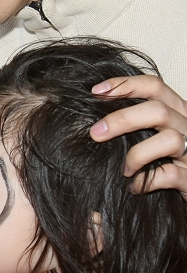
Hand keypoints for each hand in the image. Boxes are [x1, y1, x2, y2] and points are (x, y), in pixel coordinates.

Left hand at [90, 75, 186, 198]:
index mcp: (177, 110)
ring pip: (170, 140)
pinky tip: (134, 186)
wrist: (186, 188)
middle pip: (159, 110)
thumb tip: (93, 121)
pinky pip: (170, 175)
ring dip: (138, 154)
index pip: (154, 86)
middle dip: (122, 119)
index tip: (96, 91)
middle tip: (95, 133)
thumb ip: (134, 122)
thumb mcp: (152, 133)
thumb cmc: (164, 159)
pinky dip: (146, 181)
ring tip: (124, 169)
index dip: (125, 84)